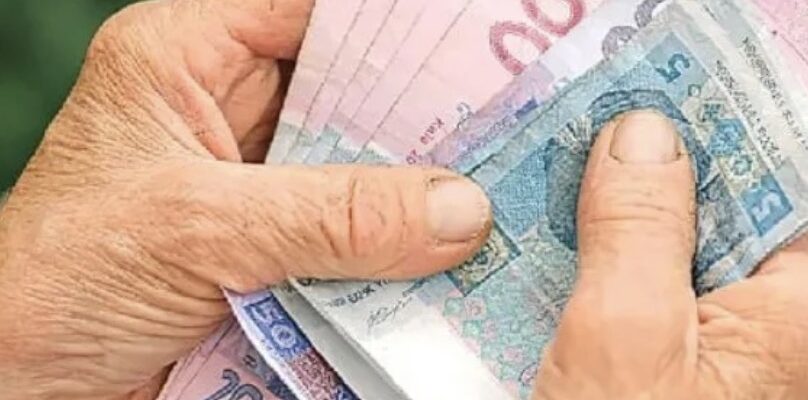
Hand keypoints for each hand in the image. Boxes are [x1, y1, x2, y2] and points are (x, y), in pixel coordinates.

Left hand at [0, 1, 491, 398]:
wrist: (24, 382)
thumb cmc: (60, 279)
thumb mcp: (197, 227)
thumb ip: (331, 217)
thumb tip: (459, 212)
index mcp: (190, 56)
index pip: (316, 12)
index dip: (399, 26)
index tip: (481, 48)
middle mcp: (229, 109)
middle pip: (351, 94)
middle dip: (423, 121)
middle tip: (508, 137)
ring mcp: (255, 182)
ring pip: (359, 170)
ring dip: (416, 194)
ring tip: (496, 201)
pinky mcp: (270, 245)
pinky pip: (350, 234)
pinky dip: (393, 252)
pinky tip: (444, 261)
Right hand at [533, 111, 807, 398]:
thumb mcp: (625, 333)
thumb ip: (639, 226)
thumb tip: (641, 131)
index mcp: (788, 312)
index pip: (774, 184)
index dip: (716, 129)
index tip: (652, 87)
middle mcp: (753, 320)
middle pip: (711, 210)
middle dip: (646, 164)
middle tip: (580, 122)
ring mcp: (699, 342)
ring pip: (658, 245)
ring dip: (605, 210)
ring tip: (548, 170)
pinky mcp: (650, 357)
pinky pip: (624, 284)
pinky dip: (587, 257)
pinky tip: (541, 239)